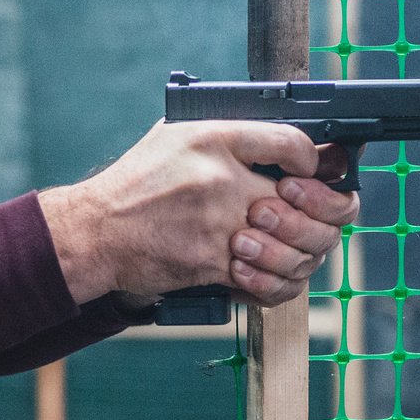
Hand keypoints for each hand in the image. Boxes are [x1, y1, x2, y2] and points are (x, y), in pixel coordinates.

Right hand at [39, 121, 359, 307]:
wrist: (95, 231)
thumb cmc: (136, 184)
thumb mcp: (176, 136)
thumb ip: (228, 138)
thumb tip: (279, 144)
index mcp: (214, 138)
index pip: (292, 142)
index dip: (315, 160)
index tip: (312, 172)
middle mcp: (221, 178)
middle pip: (307, 202)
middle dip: (324, 215)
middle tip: (316, 219)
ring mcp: (219, 224)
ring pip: (295, 246)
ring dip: (301, 253)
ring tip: (289, 249)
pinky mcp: (212, 263)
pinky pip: (267, 281)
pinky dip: (275, 283)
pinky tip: (266, 273)